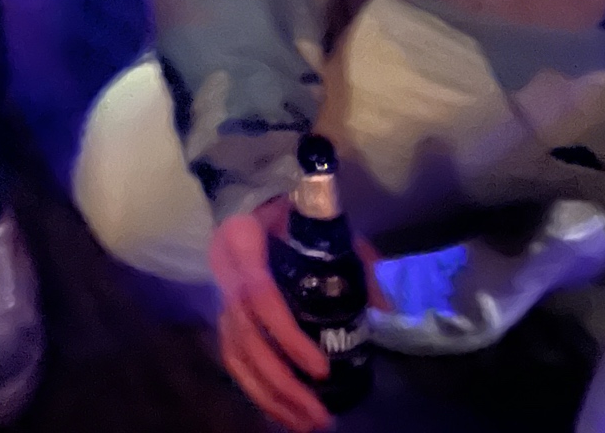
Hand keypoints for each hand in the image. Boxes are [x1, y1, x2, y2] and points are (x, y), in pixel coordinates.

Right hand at [212, 200, 333, 431]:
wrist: (251, 194)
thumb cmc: (293, 209)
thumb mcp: (326, 223)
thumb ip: (356, 259)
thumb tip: (384, 308)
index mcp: (243, 241)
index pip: (260, 296)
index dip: (288, 338)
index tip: (321, 369)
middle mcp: (224, 272)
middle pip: (246, 338)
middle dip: (282, 382)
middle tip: (319, 415)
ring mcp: (220, 294)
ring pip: (236, 354)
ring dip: (269, 395)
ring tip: (306, 424)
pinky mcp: (222, 312)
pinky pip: (232, 357)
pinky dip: (255, 388)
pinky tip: (282, 411)